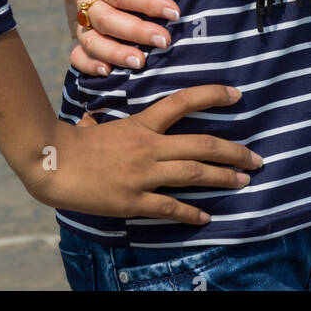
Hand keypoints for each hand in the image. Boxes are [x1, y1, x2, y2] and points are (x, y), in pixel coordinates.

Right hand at [25, 85, 262, 223]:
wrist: (53, 164)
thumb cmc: (75, 141)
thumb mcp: (101, 121)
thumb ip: (114, 120)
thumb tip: (103, 117)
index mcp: (142, 124)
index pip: (184, 101)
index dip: (213, 96)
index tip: (237, 95)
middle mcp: (149, 147)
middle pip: (202, 145)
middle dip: (234, 151)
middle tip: (256, 157)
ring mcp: (143, 175)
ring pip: (194, 174)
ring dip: (223, 177)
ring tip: (244, 180)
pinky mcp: (134, 201)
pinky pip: (169, 207)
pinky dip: (191, 212)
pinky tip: (206, 216)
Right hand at [60, 0, 179, 74]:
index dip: (145, 3)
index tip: (173, 10)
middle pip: (105, 20)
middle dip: (136, 33)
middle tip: (166, 40)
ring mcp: (76, 15)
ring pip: (91, 41)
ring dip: (116, 54)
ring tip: (142, 63)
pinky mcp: (77, 27)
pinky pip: (77, 52)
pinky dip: (88, 65)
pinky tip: (108, 73)